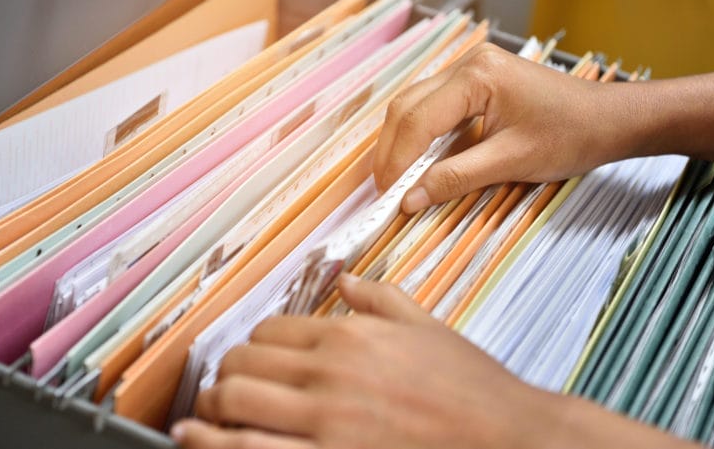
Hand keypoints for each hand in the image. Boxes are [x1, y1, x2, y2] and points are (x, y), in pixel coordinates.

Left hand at [171, 275, 564, 448]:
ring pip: (235, 405)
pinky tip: (202, 445)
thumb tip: (346, 281)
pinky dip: (217, 447)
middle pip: (242, 364)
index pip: (269, 330)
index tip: (253, 358)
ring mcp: (328, 423)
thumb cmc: (474, 392)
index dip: (253, 345)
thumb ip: (381, 299)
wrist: (511, 441)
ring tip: (203, 420)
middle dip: (225, 377)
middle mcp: (332, 375)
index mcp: (352, 337)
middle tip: (223, 388)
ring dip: (210, 412)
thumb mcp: (429, 328)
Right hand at [373, 43, 631, 213]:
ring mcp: (470, 69)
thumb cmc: (571, 135)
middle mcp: (467, 63)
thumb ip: (455, 178)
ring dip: (401, 142)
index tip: (387, 195)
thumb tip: (409, 199)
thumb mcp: (511, 162)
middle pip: (407, 106)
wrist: (610, 119)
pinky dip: (420, 135)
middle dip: (391, 150)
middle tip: (384, 190)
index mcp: (476, 76)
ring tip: (395, 179)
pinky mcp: (475, 81)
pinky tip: (417, 160)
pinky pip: (433, 106)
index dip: (397, 160)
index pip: (418, 119)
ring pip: (414, 104)